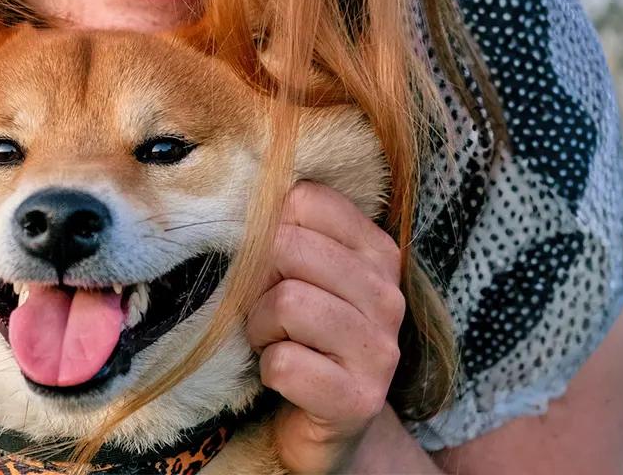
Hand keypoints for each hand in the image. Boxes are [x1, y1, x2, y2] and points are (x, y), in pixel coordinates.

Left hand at [246, 181, 405, 473]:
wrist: (329, 422)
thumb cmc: (303, 334)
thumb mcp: (300, 274)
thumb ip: (283, 231)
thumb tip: (234, 201)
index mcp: (377, 251)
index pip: (306, 200)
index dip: (268, 228)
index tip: (271, 263)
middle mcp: (388, 295)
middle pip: (289, 246)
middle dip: (257, 281)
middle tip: (264, 310)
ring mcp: (379, 350)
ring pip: (286, 302)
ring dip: (259, 327)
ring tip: (272, 342)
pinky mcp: (359, 400)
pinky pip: (284, 364)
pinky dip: (268, 370)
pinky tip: (282, 377)